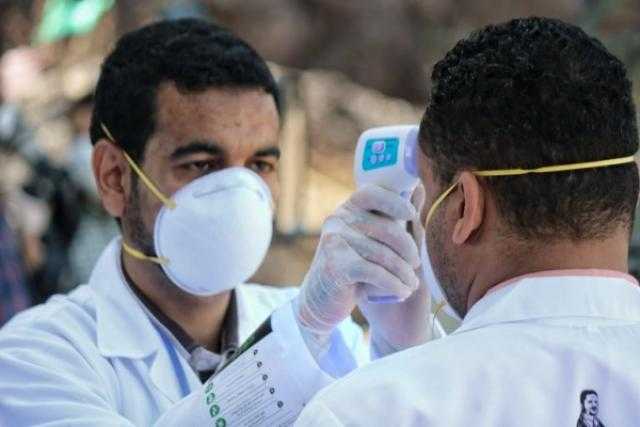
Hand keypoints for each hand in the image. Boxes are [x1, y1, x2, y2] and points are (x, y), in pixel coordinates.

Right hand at [294, 184, 420, 356]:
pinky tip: (403, 291)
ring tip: (412, 284)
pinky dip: (395, 284)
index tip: (412, 215)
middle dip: (408, 249)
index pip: (372, 194)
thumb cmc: (351, 267)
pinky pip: (376, 273)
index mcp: (346, 209)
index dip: (395, 202)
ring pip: (384, 255)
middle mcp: (338, 220)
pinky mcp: (336, 265)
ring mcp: (335, 241)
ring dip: (405, 273)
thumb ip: (388, 218)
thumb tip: (420, 189)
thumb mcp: (366, 240)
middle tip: (416, 265)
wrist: (320, 300)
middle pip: (387, 229)